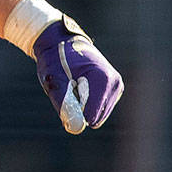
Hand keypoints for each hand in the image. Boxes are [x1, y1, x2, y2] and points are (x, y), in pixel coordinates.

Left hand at [33, 18, 123, 133]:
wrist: (60, 42)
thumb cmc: (55, 59)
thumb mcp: (54, 80)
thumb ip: (64, 104)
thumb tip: (76, 128)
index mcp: (103, 79)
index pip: (91, 115)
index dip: (72, 109)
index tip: (65, 88)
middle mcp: (115, 83)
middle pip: (95, 116)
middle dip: (78, 107)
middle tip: (68, 85)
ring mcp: (117, 87)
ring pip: (97, 114)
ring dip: (82, 104)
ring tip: (74, 83)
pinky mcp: (115, 90)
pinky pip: (98, 108)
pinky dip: (86, 101)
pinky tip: (80, 84)